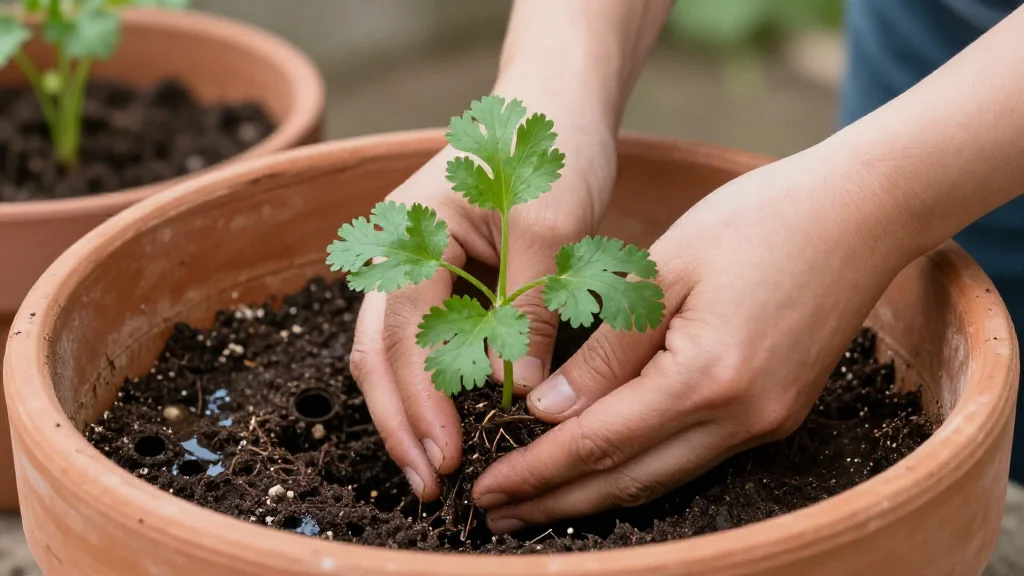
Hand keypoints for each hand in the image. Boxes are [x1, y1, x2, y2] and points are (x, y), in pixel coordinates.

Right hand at [349, 121, 616, 501]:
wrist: (555, 106)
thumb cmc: (551, 150)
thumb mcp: (550, 226)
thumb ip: (529, 306)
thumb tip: (518, 391)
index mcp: (410, 232)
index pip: (405, 332)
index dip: (421, 401)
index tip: (446, 455)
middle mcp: (396, 252)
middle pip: (380, 352)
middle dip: (401, 421)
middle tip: (429, 483)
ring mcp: (412, 266)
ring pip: (393, 353)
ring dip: (410, 410)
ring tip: (432, 465)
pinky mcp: (438, 278)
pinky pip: (422, 339)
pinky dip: (431, 384)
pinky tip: (449, 419)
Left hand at [471, 145, 918, 531]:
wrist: (862, 212)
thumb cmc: (759, 220)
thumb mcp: (665, 270)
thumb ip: (607, 350)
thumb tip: (549, 412)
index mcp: (708, 376)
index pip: (599, 442)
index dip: (538, 471)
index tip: (487, 490)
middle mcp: (742, 418)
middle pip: (629, 479)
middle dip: (556, 501)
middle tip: (496, 515)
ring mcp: (766, 423)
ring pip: (662, 479)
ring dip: (596, 496)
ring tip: (537, 506)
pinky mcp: (776, 415)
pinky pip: (694, 459)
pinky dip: (641, 470)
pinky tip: (606, 470)